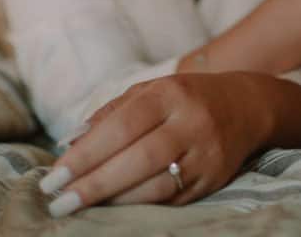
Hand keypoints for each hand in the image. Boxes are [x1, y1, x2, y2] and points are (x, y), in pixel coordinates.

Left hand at [40, 72, 266, 214]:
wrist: (247, 107)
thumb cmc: (186, 98)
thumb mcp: (152, 91)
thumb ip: (111, 112)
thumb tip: (70, 142)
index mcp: (170, 94)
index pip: (122, 125)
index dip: (86, 153)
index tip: (54, 175)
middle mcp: (190, 122)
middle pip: (138, 158)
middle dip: (94, 183)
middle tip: (59, 201)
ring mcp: (205, 154)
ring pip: (155, 184)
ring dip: (113, 200)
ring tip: (79, 207)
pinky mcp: (214, 180)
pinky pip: (171, 199)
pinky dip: (139, 206)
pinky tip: (114, 209)